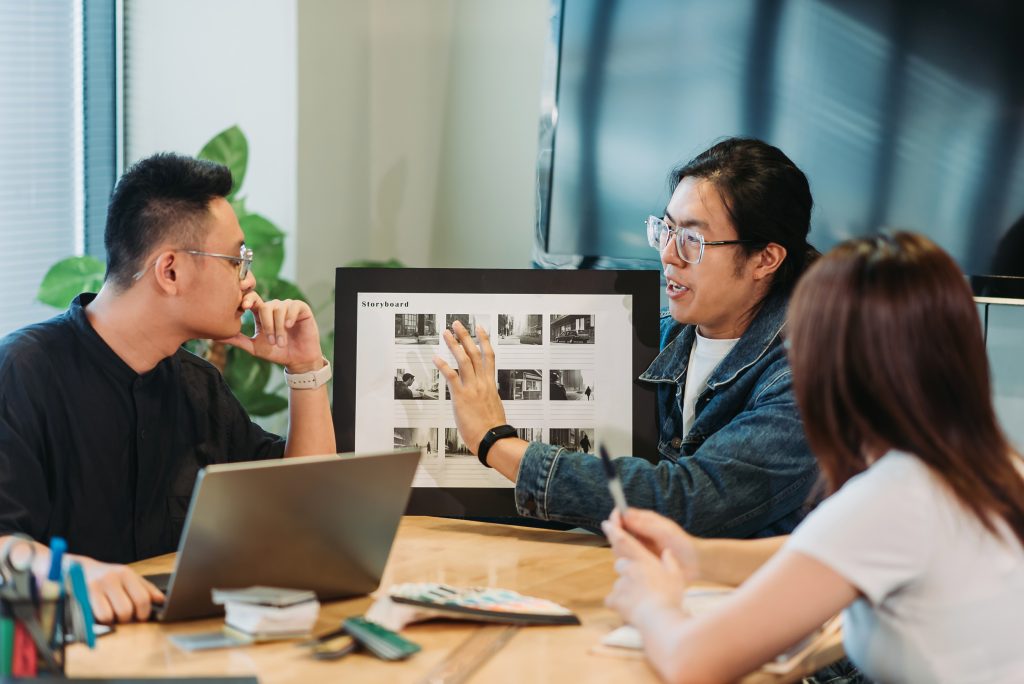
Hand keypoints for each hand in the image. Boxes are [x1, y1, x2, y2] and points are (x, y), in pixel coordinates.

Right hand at [75, 555, 164, 622]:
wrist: (77, 569)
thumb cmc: (107, 577)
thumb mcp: (128, 577)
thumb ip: (146, 589)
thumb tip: (161, 600)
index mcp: (126, 574)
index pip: (142, 599)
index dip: (144, 613)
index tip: (141, 617)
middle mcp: (112, 578)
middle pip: (126, 610)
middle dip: (127, 619)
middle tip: (125, 617)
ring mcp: (96, 587)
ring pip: (110, 616)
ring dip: (112, 621)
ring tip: (111, 614)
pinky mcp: (82, 596)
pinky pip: (94, 617)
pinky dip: (99, 620)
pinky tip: (100, 614)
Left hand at [219, 293, 323, 371]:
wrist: (297, 360)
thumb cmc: (276, 353)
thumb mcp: (254, 347)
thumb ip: (237, 340)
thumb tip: (215, 336)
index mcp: (262, 313)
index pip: (253, 299)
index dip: (248, 299)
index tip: (244, 307)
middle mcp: (274, 307)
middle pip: (266, 305)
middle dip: (267, 324)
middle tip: (271, 340)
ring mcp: (288, 307)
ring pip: (279, 308)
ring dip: (279, 327)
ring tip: (281, 342)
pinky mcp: (302, 309)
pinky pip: (293, 306)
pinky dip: (290, 316)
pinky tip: (289, 326)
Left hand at [433, 321, 507, 453]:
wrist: (493, 439)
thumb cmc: (493, 428)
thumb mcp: (493, 407)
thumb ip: (487, 397)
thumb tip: (483, 396)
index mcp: (490, 384)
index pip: (489, 357)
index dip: (485, 340)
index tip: (481, 329)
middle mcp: (482, 382)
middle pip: (475, 353)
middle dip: (466, 336)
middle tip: (457, 324)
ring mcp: (472, 388)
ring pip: (463, 360)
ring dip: (454, 344)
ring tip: (446, 333)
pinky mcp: (462, 396)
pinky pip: (452, 376)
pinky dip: (443, 365)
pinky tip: (436, 358)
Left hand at [603, 515, 686, 626]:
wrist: (659, 618)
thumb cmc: (670, 596)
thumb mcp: (676, 575)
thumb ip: (670, 562)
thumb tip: (667, 553)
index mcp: (643, 560)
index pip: (624, 540)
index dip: (613, 530)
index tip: (606, 523)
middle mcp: (629, 568)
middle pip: (621, 564)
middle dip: (627, 571)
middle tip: (642, 584)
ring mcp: (620, 584)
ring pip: (619, 584)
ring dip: (626, 589)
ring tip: (642, 601)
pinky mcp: (615, 599)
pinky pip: (613, 600)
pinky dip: (619, 604)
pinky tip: (631, 610)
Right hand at [612, 508, 699, 581]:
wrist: (693, 563)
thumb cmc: (680, 542)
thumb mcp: (663, 530)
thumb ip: (644, 524)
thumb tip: (623, 515)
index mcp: (643, 522)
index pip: (623, 516)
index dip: (616, 517)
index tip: (613, 520)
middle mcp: (637, 534)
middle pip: (617, 531)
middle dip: (614, 533)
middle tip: (616, 537)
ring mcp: (637, 549)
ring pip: (619, 547)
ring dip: (619, 548)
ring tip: (625, 549)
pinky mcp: (639, 563)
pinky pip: (626, 560)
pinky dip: (625, 560)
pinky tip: (631, 562)